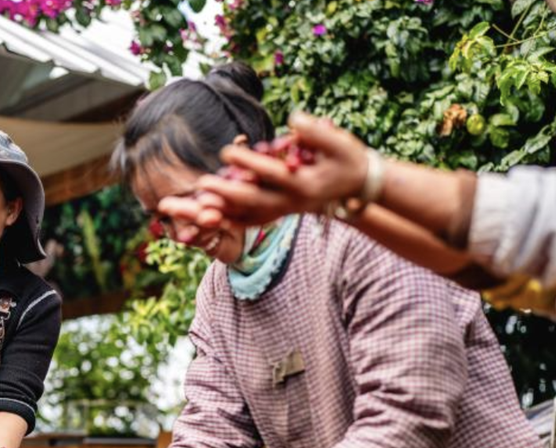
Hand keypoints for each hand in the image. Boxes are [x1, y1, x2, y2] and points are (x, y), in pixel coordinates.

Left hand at [190, 112, 371, 229]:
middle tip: (203, 182)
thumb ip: (317, 132)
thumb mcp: (340, 142)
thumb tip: (294, 118)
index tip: (226, 150)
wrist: (356, 185)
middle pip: (255, 201)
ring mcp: (285, 211)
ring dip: (225, 211)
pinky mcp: (280, 213)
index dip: (249, 162)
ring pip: (250, 215)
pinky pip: (253, 220)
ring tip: (199, 201)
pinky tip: (211, 216)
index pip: (273, 174)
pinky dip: (233, 219)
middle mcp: (293, 202)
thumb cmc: (348, 158)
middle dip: (228, 193)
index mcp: (306, 184)